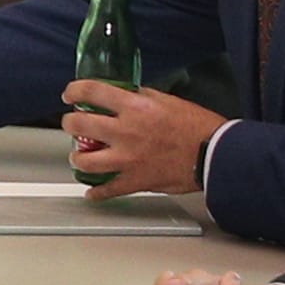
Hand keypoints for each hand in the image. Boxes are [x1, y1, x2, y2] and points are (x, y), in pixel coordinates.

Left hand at [59, 82, 225, 198]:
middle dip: (69, 124)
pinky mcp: (135, 181)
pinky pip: (108, 191)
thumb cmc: (197, 126)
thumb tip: (126, 96)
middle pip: (79, 125)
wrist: (215, 154)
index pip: (92, 91)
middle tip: (72, 125)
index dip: (74, 91)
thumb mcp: (167, 100)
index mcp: (134, 108)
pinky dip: (97, 193)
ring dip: (77, 158)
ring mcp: (127, 159)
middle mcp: (125, 132)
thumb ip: (141, 98)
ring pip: (85, 161)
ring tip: (79, 157)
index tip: (70, 95)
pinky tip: (92, 192)